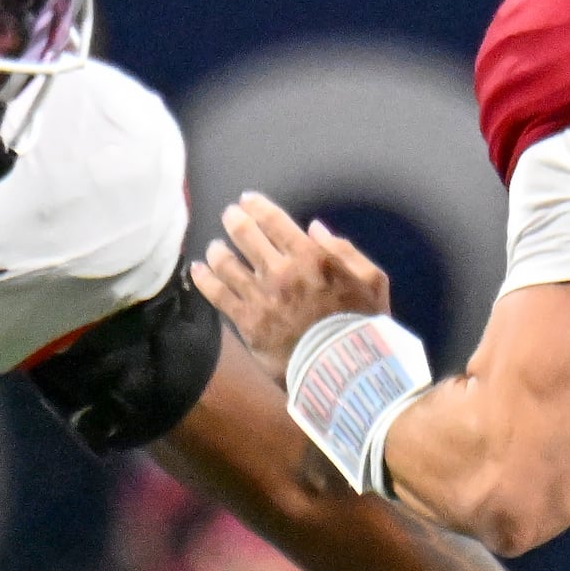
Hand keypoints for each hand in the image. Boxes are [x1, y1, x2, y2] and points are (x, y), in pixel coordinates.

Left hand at [191, 193, 393, 376]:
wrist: (345, 370)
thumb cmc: (363, 324)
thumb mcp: (372, 280)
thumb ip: (344, 250)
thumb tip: (314, 228)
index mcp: (311, 256)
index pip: (274, 221)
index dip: (257, 206)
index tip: (246, 200)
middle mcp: (280, 271)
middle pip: (246, 236)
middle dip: (234, 220)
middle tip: (229, 215)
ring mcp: (261, 297)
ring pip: (227, 264)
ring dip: (218, 250)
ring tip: (215, 247)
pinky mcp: (247, 323)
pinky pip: (219, 296)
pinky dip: (204, 279)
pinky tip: (197, 270)